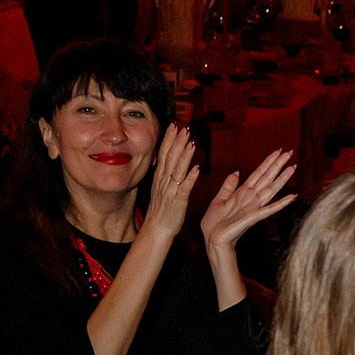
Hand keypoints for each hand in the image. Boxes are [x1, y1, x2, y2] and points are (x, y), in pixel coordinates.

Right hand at [143, 123, 200, 242]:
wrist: (157, 229)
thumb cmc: (161, 210)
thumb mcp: (161, 188)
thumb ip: (166, 174)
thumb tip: (170, 162)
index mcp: (160, 177)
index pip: (164, 154)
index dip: (169, 139)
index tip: (174, 126)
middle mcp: (164, 181)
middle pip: (170, 157)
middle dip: (177, 141)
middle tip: (184, 127)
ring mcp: (171, 190)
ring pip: (177, 169)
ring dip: (184, 155)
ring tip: (191, 141)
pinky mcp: (178, 200)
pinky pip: (185, 187)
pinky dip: (190, 177)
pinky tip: (197, 168)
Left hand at [200, 149, 295, 254]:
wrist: (212, 239)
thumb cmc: (214, 223)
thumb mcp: (218, 199)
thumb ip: (228, 186)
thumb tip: (236, 172)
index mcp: (242, 192)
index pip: (258, 173)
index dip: (268, 162)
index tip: (278, 151)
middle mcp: (251, 198)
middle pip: (267, 178)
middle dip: (278, 165)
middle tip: (290, 152)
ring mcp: (254, 207)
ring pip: (271, 189)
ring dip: (282, 179)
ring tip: (293, 168)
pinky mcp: (253, 218)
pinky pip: (269, 209)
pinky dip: (281, 203)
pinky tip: (292, 196)